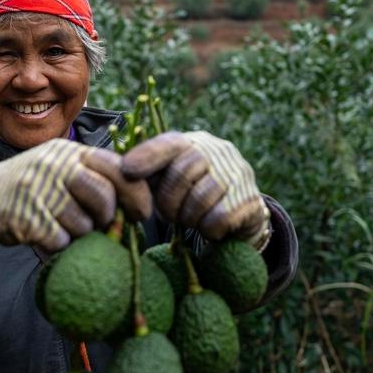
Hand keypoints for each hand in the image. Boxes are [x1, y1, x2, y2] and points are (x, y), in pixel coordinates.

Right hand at [0, 139, 151, 251]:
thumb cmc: (34, 186)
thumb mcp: (60, 168)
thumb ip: (94, 178)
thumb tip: (138, 205)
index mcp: (69, 152)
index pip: (116, 167)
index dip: (136, 193)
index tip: (142, 212)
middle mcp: (54, 166)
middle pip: (103, 196)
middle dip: (106, 217)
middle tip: (98, 224)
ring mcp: (38, 192)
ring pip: (83, 224)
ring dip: (79, 233)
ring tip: (61, 225)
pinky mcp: (26, 219)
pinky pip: (60, 242)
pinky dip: (58, 245)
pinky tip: (45, 235)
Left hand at [121, 131, 269, 249]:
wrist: (239, 216)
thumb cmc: (192, 196)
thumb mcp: (170, 181)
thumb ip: (149, 175)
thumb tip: (120, 173)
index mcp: (192, 142)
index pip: (168, 144)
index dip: (146, 156)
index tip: (127, 170)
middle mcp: (217, 151)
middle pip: (181, 173)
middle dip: (169, 201)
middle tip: (169, 214)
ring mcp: (238, 173)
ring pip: (200, 199)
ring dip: (189, 218)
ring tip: (191, 219)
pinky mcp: (251, 199)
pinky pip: (219, 219)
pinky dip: (208, 229)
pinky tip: (211, 227)